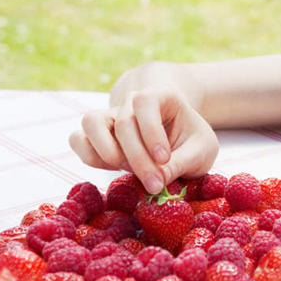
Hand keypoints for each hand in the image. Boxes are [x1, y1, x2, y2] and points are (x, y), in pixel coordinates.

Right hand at [69, 89, 217, 193]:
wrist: (181, 140)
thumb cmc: (193, 142)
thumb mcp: (200, 151)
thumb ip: (181, 163)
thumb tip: (156, 181)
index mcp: (162, 96)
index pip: (145, 102)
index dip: (151, 131)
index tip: (164, 159)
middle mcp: (131, 101)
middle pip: (122, 123)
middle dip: (137, 158)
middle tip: (155, 184)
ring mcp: (112, 116)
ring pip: (90, 123)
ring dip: (107, 153)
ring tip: (131, 171)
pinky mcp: (97, 135)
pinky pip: (80, 141)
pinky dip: (93, 158)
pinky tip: (117, 170)